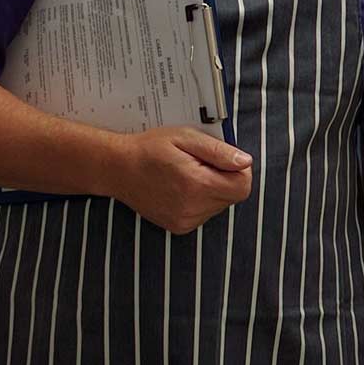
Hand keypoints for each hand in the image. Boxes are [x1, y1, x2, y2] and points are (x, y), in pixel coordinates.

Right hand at [111, 126, 252, 233]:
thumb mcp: (186, 137)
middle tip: (200, 163)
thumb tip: (245, 162)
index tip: (223, 159)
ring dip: (213, 189)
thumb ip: (218, 151)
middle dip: (225, 178)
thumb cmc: (150, 148)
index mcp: (198, 185)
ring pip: (220, 205)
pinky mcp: (179, 226)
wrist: (118, 168)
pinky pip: (205, 213)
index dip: (239, 170)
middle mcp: (193, 208)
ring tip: (188, 175)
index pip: (243, 186)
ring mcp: (185, 220)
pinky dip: (201, 200)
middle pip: (233, 196)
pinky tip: (182, 188)